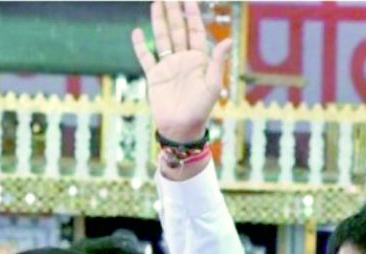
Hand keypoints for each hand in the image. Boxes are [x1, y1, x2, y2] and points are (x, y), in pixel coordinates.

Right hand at [130, 1, 234, 144]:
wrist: (181, 129)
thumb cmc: (200, 110)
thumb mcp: (212, 85)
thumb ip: (217, 62)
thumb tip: (228, 40)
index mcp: (199, 59)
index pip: (195, 31)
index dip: (192, 14)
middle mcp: (183, 59)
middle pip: (178, 29)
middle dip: (174, 11)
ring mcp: (168, 66)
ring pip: (162, 38)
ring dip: (159, 21)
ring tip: (155, 4)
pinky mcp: (154, 76)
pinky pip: (146, 57)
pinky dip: (140, 45)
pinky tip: (137, 32)